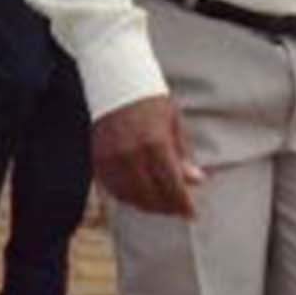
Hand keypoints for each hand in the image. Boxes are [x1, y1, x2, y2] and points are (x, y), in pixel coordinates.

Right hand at [91, 94, 202, 217]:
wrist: (116, 80)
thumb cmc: (150, 99)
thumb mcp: (174, 122)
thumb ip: (183, 154)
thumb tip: (196, 180)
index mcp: (155, 143)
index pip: (172, 186)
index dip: (183, 204)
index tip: (192, 213)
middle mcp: (132, 155)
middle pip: (152, 196)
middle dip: (168, 207)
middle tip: (178, 210)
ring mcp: (113, 159)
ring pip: (132, 197)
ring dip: (148, 205)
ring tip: (161, 204)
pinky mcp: (99, 160)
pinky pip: (114, 190)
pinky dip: (128, 197)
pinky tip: (140, 196)